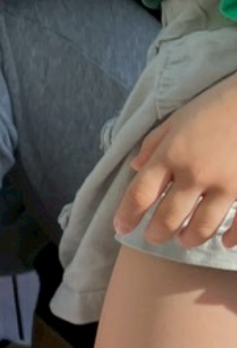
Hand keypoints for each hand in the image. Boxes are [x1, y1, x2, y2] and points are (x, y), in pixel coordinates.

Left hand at [113, 70, 236, 248]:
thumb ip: (154, 145)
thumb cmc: (217, 105)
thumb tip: (135, 167)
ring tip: (185, 238)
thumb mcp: (177, 119)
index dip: (126, 216)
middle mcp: (195, 174)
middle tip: (155, 237)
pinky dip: (231, 237)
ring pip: (202, 228)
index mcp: (171, 155)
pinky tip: (224, 241)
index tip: (121, 228)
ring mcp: (226, 184)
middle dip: (157, 234)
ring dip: (190, 238)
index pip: (139, 195)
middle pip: (168, 218)